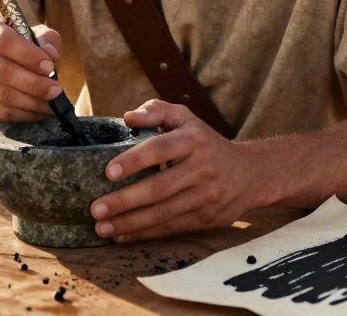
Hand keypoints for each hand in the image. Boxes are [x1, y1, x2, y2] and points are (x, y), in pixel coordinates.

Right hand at [0, 16, 62, 123]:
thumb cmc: (12, 50)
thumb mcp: (29, 35)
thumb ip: (44, 38)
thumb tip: (51, 54)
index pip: (3, 40)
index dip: (28, 54)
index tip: (49, 66)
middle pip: (2, 71)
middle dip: (34, 83)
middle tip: (56, 90)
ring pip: (2, 95)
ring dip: (32, 102)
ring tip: (52, 104)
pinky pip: (0, 112)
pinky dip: (24, 115)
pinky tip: (39, 112)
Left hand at [90, 100, 253, 241]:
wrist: (250, 174)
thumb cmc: (206, 143)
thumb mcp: (186, 119)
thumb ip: (157, 111)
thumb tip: (128, 117)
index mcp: (194, 140)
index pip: (161, 149)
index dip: (134, 161)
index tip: (108, 172)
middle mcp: (202, 169)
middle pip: (159, 188)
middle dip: (125, 201)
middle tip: (96, 208)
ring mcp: (205, 197)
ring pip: (163, 213)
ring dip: (129, 222)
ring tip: (101, 226)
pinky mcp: (206, 218)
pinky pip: (171, 227)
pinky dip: (144, 233)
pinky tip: (121, 234)